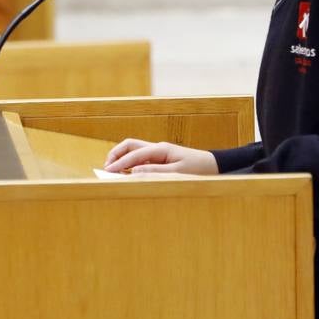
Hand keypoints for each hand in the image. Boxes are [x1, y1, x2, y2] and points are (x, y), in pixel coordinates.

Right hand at [103, 139, 218, 177]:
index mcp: (161, 149)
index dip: (119, 163)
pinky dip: (130, 163)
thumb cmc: (198, 168)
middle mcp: (157, 148)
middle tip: (106, 168)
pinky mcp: (160, 159)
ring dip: (121, 158)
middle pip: (129, 145)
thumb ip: (155, 172)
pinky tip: (126, 173)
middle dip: (116, 154)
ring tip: (112, 171)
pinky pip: (140, 158)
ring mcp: (158, 153)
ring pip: (133, 151)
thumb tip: (133, 171)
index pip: (134, 155)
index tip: (107, 172)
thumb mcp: (177, 172)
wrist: (212, 165)